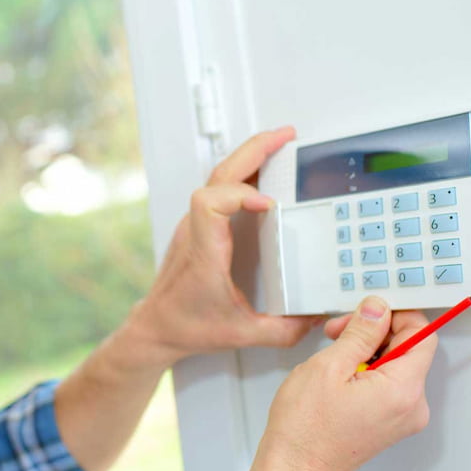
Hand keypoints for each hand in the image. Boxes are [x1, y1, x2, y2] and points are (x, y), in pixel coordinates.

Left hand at [127, 127, 316, 367]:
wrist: (155, 326)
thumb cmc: (185, 325)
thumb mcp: (242, 334)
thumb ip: (283, 330)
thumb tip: (315, 318)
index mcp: (205, 251)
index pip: (211, 201)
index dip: (241, 193)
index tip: (270, 204)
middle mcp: (196, 232)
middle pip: (219, 174)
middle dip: (254, 150)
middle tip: (287, 137)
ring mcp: (194, 226)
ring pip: (216, 176)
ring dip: (249, 156)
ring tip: (279, 145)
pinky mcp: (197, 228)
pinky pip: (217, 187)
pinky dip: (242, 173)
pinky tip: (262, 173)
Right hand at [260, 296, 436, 470]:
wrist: (294, 468)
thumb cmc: (305, 428)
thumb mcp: (329, 366)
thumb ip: (360, 333)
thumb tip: (377, 310)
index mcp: (402, 390)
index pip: (422, 335)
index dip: (393, 316)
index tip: (367, 313)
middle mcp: (411, 407)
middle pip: (408, 349)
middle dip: (373, 333)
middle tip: (338, 333)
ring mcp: (400, 418)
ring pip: (395, 366)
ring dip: (366, 352)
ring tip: (331, 359)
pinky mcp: (388, 424)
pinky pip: (387, 386)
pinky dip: (365, 372)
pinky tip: (336, 377)